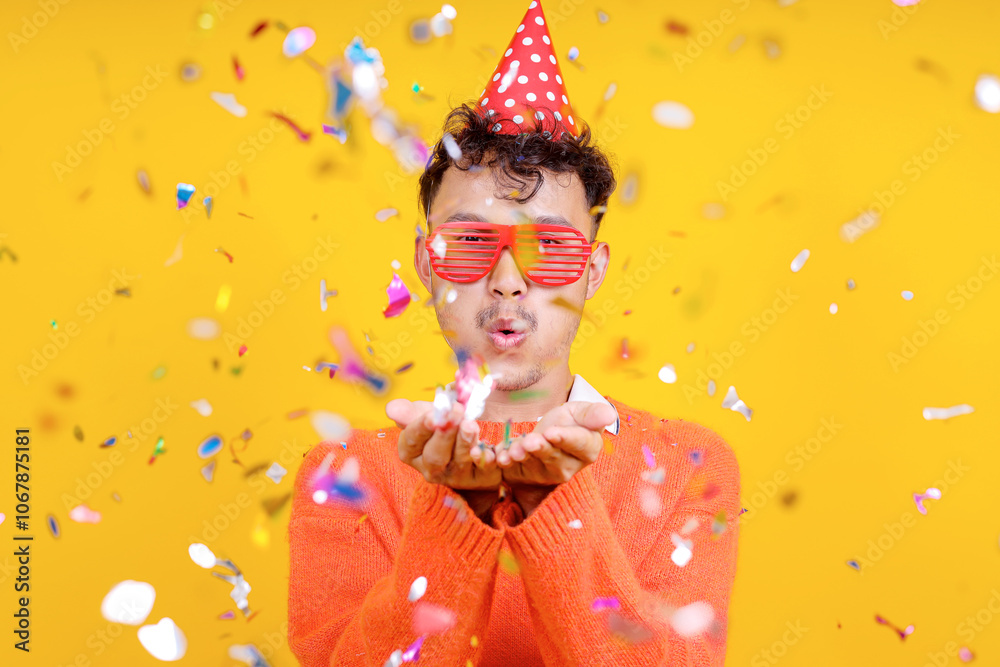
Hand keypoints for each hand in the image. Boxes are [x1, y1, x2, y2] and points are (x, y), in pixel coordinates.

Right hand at [386, 398, 500, 490]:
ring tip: (470, 425)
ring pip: (459, 462)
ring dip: (464, 443)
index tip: (431, 415)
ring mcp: (456, 476)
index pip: (412, 441)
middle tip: (456, 412)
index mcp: (412, 453)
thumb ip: (409, 412)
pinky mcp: (481, 478)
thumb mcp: (425, 415)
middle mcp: (432, 469)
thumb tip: (392, 408)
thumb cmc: (442, 427)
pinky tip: (490, 451)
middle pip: (434, 457)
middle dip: (445, 435)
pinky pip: (484, 472)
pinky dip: (486, 461)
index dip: (421, 427)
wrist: (469, 444)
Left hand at [495, 401, 615, 487]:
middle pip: (555, 457)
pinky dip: (507, 463)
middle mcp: (569, 465)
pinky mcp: (527, 474)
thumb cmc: (570, 421)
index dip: (566, 438)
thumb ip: (593, 414)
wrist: (549, 428)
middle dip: (541, 449)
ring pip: (535, 465)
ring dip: (523, 456)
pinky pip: (516, 470)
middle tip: (530, 441)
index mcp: (588, 448)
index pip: (579, 445)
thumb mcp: (581, 411)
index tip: (552, 432)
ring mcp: (547, 472)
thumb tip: (609, 415)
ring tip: (515, 449)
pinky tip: (500, 456)